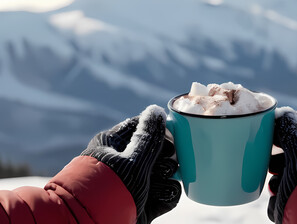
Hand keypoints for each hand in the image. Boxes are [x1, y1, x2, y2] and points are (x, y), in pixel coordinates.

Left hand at [81, 105, 180, 222]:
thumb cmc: (109, 187)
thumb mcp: (132, 160)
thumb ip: (149, 137)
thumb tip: (157, 110)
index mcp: (115, 145)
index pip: (142, 127)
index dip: (159, 130)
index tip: (171, 135)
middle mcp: (126, 162)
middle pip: (157, 151)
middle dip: (165, 158)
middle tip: (162, 163)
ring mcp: (135, 184)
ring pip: (163, 173)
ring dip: (166, 178)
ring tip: (157, 184)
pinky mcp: (144, 203)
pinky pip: (165, 194)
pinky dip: (166, 196)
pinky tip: (159, 198)